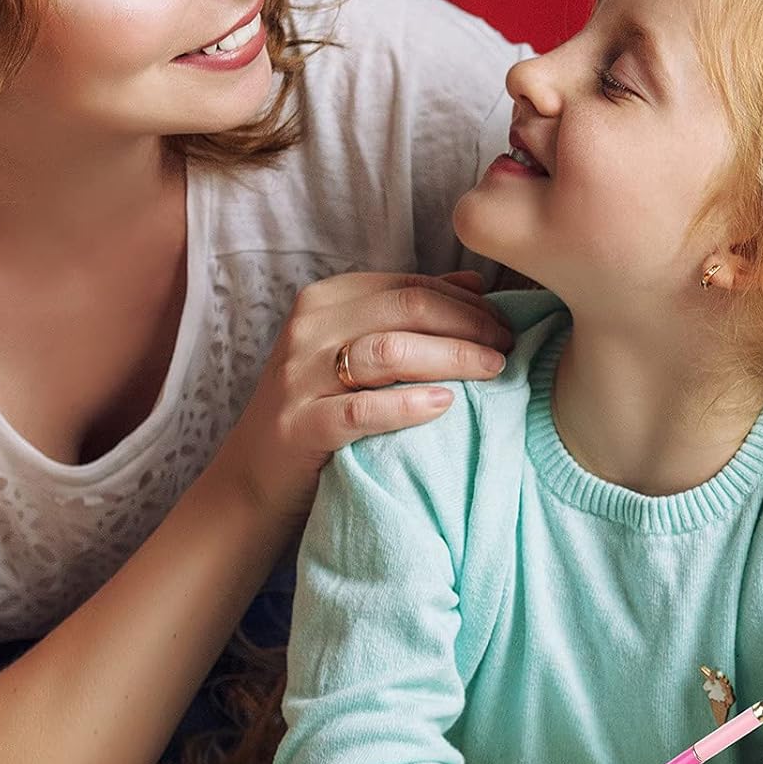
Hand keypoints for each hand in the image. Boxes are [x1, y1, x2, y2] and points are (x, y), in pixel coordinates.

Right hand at [218, 270, 512, 523]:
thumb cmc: (318, 410)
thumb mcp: (352, 351)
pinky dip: (409, 404)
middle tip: (509, 346)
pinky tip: (446, 404)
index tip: (505, 322)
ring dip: (452, 357)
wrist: (254, 479)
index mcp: (324, 301)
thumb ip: (404, 315)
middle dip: (469, 324)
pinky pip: (363, 409)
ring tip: (493, 371)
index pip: (409, 285)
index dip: (466, 301)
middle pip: (406, 309)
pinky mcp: (300, 426)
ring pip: (390, 351)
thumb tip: (472, 283)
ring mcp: (300, 378)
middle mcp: (308, 330)